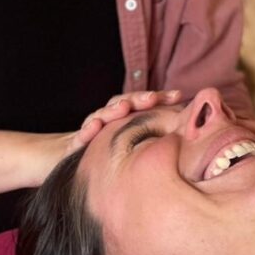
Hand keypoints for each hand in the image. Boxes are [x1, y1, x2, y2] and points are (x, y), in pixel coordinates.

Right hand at [66, 89, 182, 153]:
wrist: (63, 159)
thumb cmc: (105, 155)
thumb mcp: (133, 149)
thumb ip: (156, 139)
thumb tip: (190, 138)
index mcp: (125, 119)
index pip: (143, 104)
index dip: (159, 98)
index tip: (178, 95)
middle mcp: (109, 119)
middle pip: (124, 103)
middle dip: (138, 99)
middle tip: (152, 98)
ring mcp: (92, 128)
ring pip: (103, 114)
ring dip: (113, 109)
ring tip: (124, 108)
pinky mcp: (76, 142)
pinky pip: (80, 135)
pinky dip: (87, 129)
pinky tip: (95, 127)